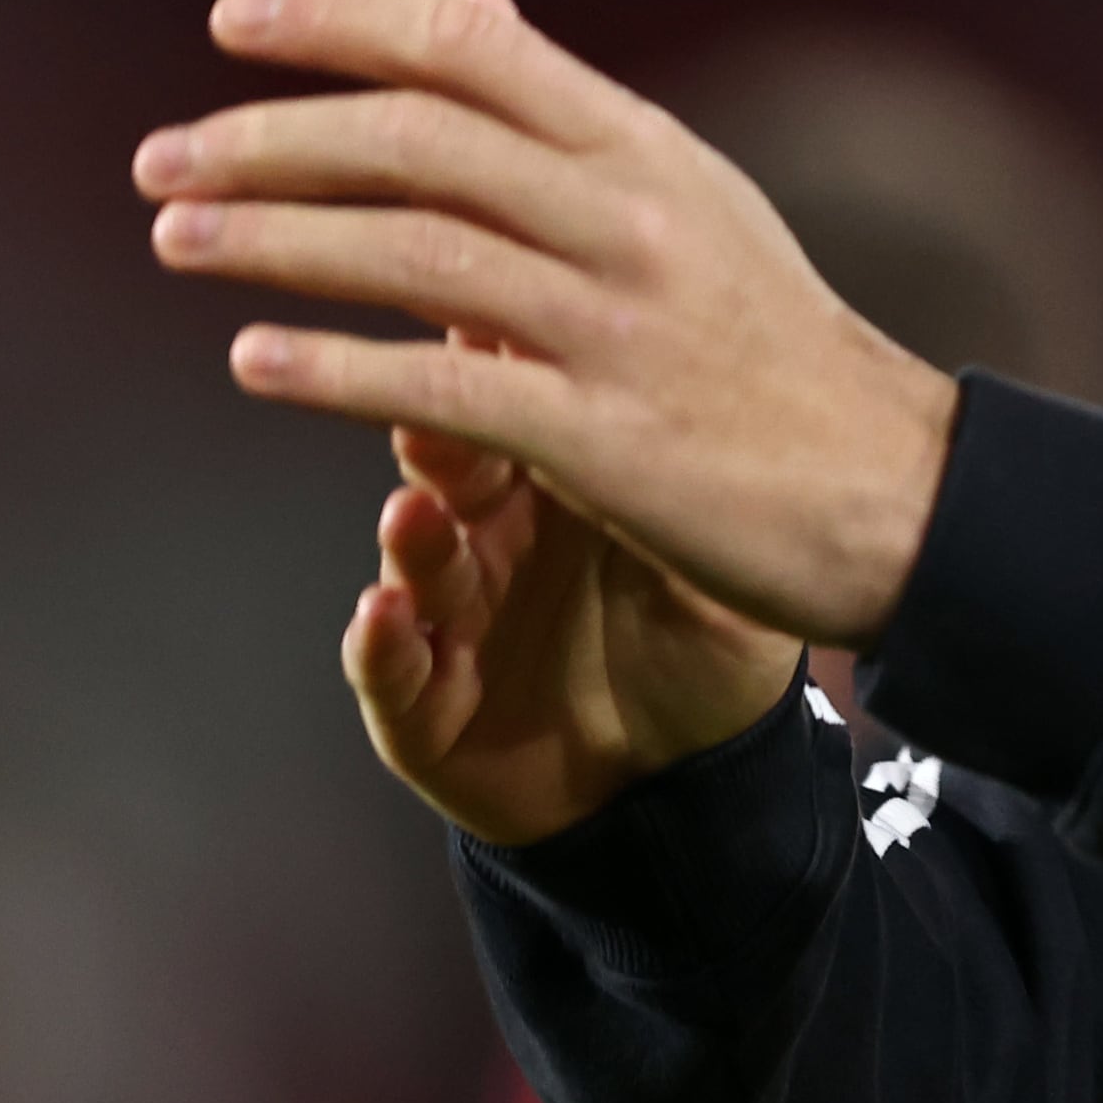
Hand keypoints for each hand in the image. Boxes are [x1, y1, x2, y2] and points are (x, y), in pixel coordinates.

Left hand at [139, 0, 960, 645]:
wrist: (888, 484)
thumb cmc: (767, 344)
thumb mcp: (685, 199)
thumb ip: (564, 115)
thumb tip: (471, 3)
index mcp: (645, 149)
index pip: (470, 47)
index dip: (340, 21)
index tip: (231, 22)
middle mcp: (632, 219)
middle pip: (421, 141)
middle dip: (271, 138)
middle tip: (161, 158)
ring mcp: (622, 327)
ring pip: (418, 254)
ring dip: (274, 240)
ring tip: (173, 238)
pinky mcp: (609, 438)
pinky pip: (448, 390)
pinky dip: (337, 371)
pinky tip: (252, 362)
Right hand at [348, 398, 802, 843]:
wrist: (696, 783)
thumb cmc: (707, 649)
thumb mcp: (721, 555)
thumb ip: (696, 475)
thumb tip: (720, 370)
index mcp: (565, 484)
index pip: (523, 404)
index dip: (508, 366)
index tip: (502, 319)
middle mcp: (493, 538)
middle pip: (451, 467)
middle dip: (439, 439)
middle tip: (435, 406)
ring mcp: (451, 618)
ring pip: (413, 561)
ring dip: (409, 539)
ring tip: (413, 513)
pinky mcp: (422, 708)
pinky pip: (391, 672)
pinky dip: (381, 647)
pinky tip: (382, 617)